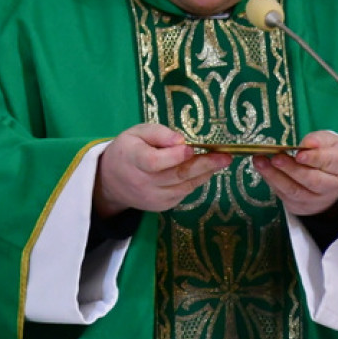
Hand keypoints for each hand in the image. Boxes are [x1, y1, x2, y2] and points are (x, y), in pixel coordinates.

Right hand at [94, 123, 231, 217]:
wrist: (112, 182)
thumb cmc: (128, 150)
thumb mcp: (136, 133)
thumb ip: (158, 133)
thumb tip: (181, 141)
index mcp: (132, 159)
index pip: (153, 162)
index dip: (173, 157)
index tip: (191, 148)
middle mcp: (143, 182)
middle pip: (176, 175)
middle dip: (204, 165)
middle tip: (224, 157)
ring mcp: (153, 197)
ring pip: (185, 185)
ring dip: (204, 173)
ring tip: (220, 160)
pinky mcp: (162, 205)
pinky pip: (184, 192)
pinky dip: (195, 180)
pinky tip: (201, 170)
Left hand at [252, 130, 337, 215]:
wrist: (329, 178)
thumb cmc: (327, 153)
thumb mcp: (328, 142)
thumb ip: (318, 140)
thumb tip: (308, 143)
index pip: (328, 163)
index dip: (314, 159)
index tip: (299, 154)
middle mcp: (330, 186)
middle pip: (312, 180)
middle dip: (291, 169)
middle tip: (275, 158)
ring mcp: (314, 199)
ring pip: (294, 191)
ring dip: (274, 176)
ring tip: (259, 162)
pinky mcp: (299, 205)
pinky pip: (283, 195)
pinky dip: (271, 181)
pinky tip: (262, 169)